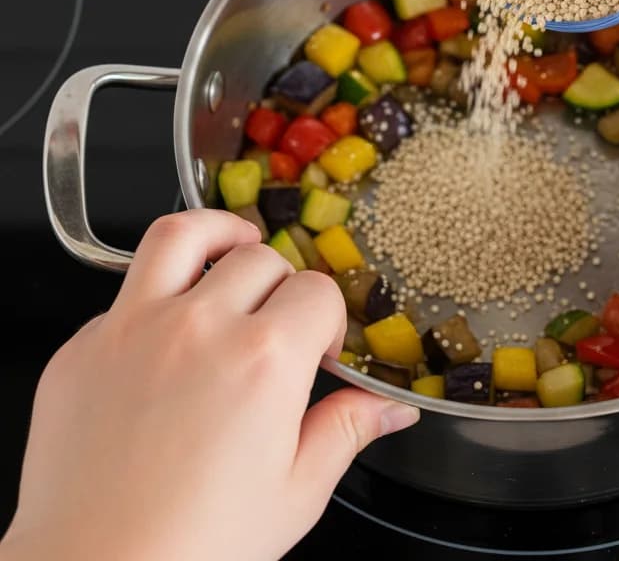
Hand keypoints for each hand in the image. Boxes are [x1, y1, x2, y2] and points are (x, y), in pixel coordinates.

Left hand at [1, 210, 417, 560]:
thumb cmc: (195, 549)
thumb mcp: (295, 494)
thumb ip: (346, 431)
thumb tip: (391, 409)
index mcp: (264, 360)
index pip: (317, 291)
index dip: (328, 318)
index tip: (318, 349)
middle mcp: (199, 327)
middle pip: (260, 257)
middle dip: (281, 285)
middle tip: (276, 324)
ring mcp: (132, 329)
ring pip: (181, 234)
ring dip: (216, 234)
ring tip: (230, 247)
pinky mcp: (82, 348)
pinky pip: (124, 293)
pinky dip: (153, 298)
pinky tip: (164, 336)